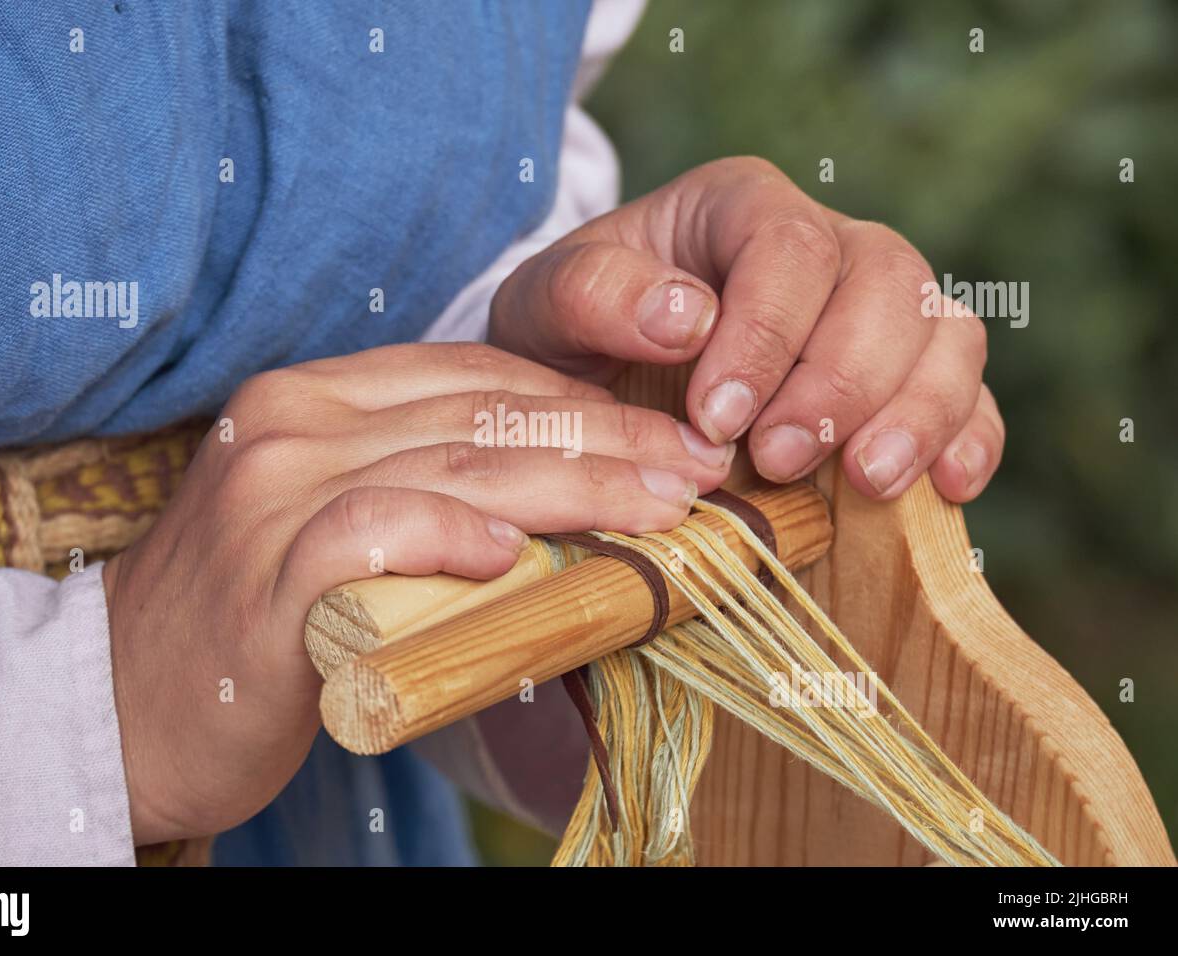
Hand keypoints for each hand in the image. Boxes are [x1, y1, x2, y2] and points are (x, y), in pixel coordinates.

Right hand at [101, 343, 733, 843]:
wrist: (115, 701)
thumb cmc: (250, 621)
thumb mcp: (340, 530)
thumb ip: (431, 496)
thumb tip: (565, 513)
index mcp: (316, 395)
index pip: (477, 374)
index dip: (583, 403)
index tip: (667, 438)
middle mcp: (293, 420)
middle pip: (484, 414)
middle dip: (609, 443)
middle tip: (699, 474)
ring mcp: (274, 490)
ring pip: (455, 465)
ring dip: (575, 488)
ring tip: (662, 516)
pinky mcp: (265, 570)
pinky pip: (378, 532)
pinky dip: (453, 538)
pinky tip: (519, 558)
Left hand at [489, 156, 1003, 502]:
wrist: (598, 367)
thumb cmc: (576, 329)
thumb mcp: (545, 303)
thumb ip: (592, 294)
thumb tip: (686, 316)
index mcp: (739, 206)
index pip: (788, 247)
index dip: (767, 334)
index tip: (717, 420)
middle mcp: (826, 245)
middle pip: (888, 282)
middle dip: (840, 381)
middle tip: (777, 462)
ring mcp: (877, 307)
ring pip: (947, 330)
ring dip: (916, 411)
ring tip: (865, 482)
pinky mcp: (905, 376)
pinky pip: (967, 391)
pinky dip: (968, 437)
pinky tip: (946, 490)